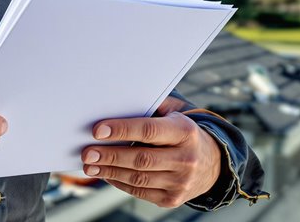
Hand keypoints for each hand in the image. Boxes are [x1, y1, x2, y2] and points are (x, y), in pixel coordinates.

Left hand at [81, 98, 221, 207]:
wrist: (213, 163)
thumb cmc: (184, 132)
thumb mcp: (176, 113)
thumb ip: (153, 105)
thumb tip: (118, 100)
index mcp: (185, 132)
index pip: (149, 130)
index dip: (122, 130)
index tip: (97, 130)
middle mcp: (186, 159)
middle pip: (141, 158)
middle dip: (109, 155)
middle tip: (87, 152)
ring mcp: (180, 182)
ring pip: (138, 178)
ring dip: (109, 171)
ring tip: (89, 165)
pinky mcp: (172, 199)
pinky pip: (139, 192)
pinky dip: (119, 182)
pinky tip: (106, 173)